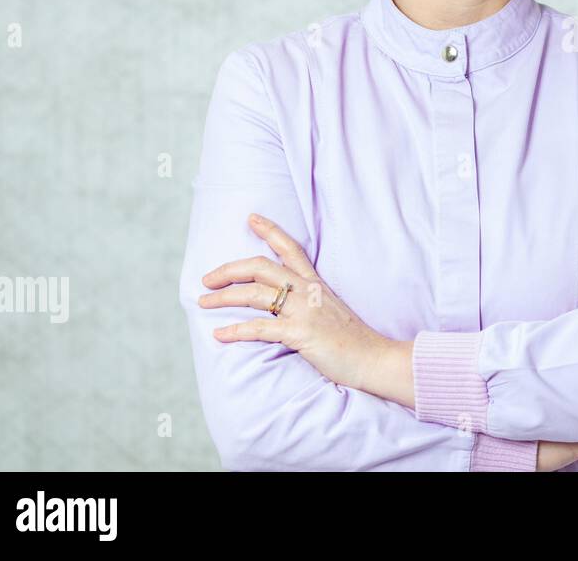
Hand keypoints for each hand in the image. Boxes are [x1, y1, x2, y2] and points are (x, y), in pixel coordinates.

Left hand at [197, 213, 390, 392]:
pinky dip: (236, 331)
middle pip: (261, 267)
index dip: (269, 231)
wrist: (374, 358)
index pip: (291, 248)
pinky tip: (219, 334)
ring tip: (204, 302)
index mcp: (316, 283)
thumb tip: (285, 304)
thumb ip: (309, 301)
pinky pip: (260, 328)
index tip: (250, 219)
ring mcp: (305, 311)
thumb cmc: (352, 339)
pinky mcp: (301, 333)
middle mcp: (308, 291)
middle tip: (207, 278)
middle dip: (230, 269)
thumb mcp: (330, 310)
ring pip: (255, 294)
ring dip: (224, 296)